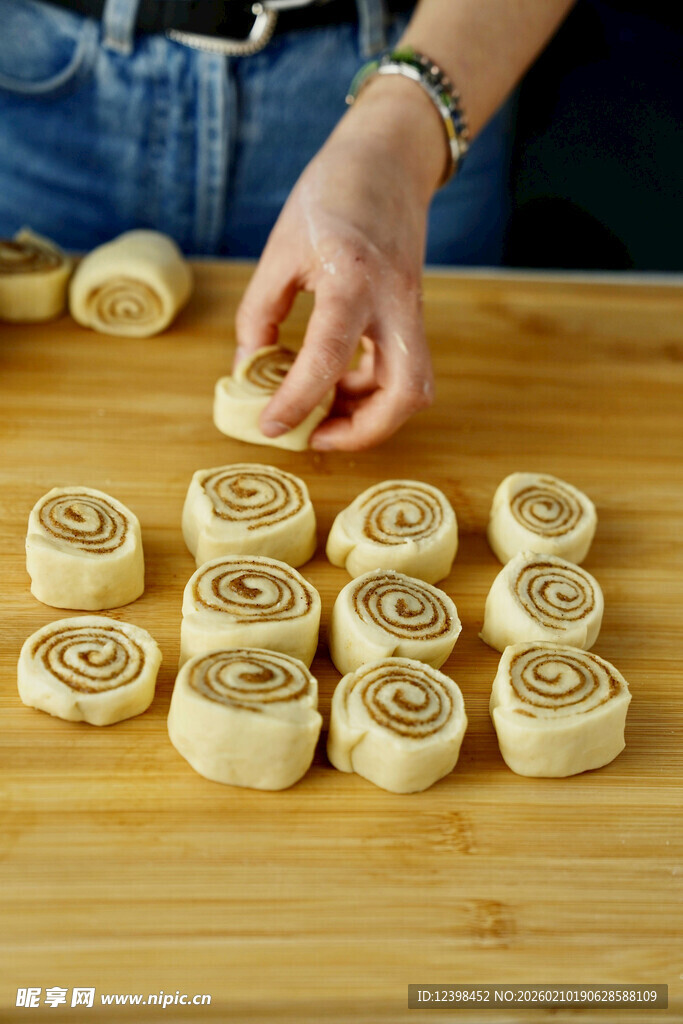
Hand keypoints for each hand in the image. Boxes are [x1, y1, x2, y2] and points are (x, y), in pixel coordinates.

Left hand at [234, 76, 445, 449]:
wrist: (389, 159)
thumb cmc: (331, 194)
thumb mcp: (280, 249)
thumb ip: (259, 313)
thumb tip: (248, 368)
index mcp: (352, 279)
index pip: (327, 356)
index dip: (297, 400)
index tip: (271, 425)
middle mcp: (394, 302)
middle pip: (405, 392)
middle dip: (365, 430)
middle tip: (319, 437)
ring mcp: (410, 311)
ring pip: (412, 386)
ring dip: (371, 414)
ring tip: (322, 412)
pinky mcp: (412, 315)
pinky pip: (403, 368)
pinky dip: (372, 389)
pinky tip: (337, 382)